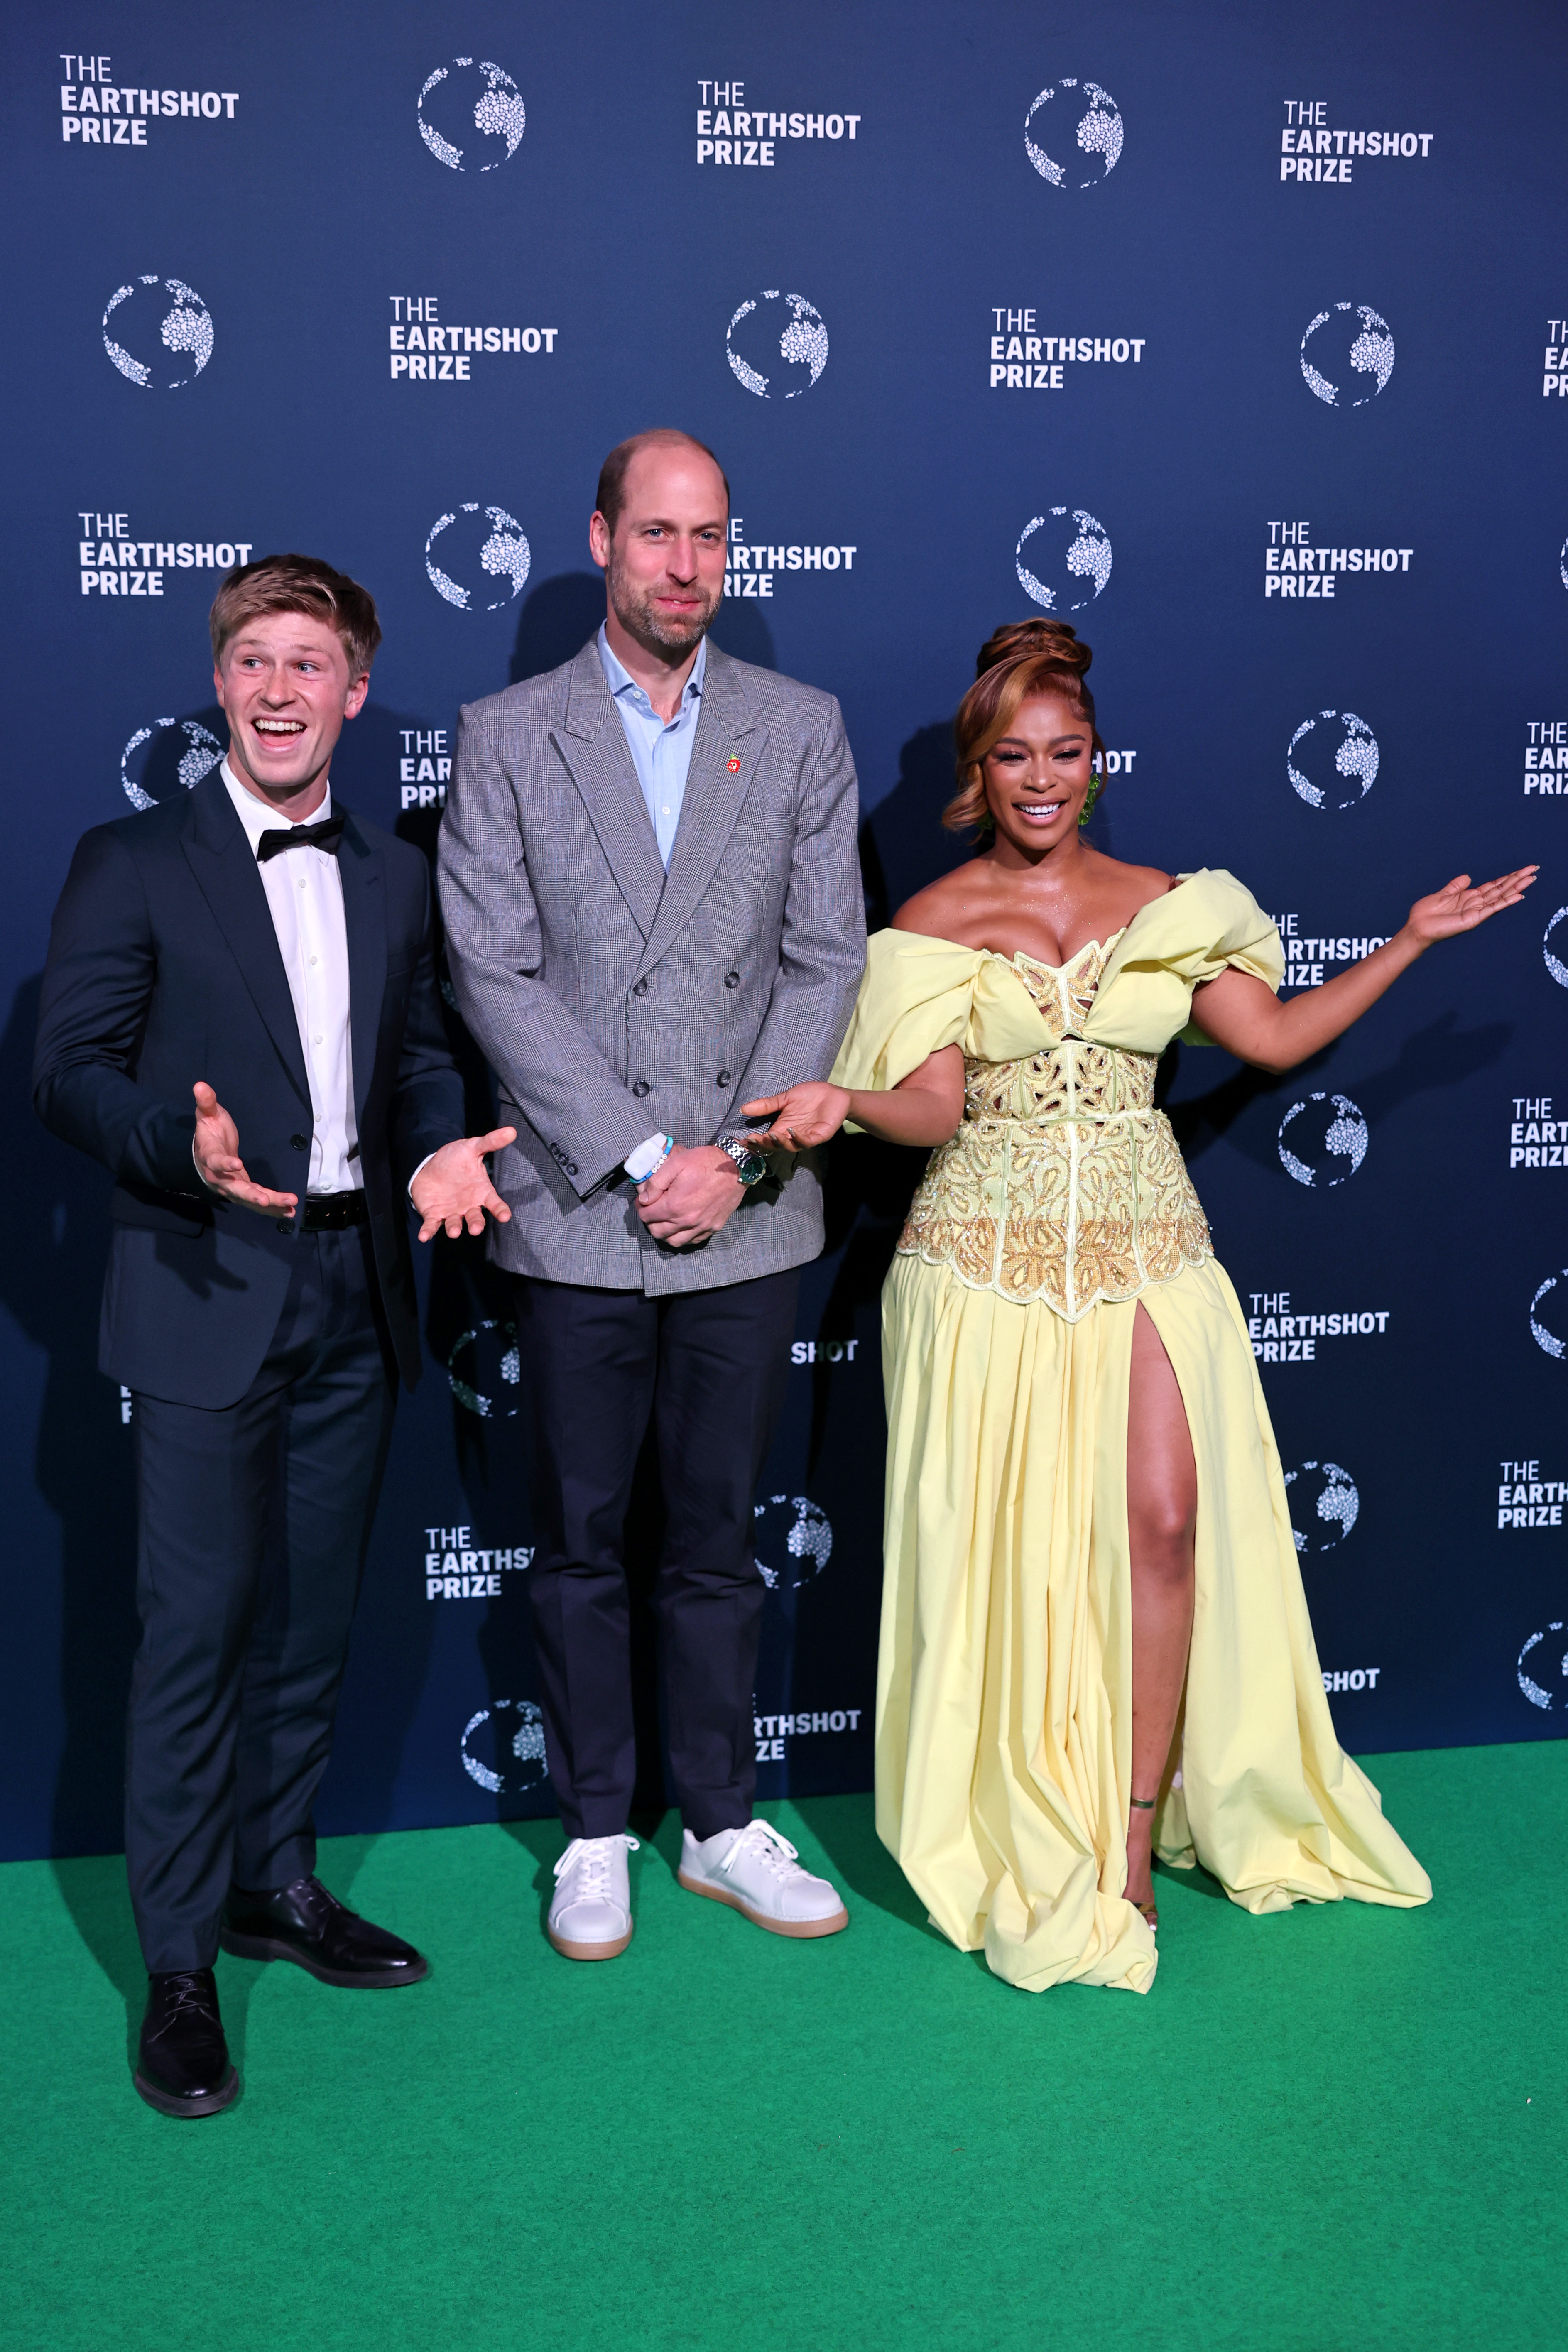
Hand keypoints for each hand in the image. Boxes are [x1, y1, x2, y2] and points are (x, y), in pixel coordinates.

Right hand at [192, 1081, 299, 1216]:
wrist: (204, 1152)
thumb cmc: (209, 1133)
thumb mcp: (207, 1115)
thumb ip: (206, 1103)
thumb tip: (200, 1084)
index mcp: (210, 1156)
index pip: (216, 1161)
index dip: (225, 1164)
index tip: (236, 1164)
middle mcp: (220, 1177)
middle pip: (234, 1189)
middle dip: (251, 1195)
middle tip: (266, 1200)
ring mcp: (231, 1187)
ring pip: (249, 1199)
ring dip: (269, 1204)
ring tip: (289, 1207)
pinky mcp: (243, 1191)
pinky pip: (257, 1201)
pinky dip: (273, 1207)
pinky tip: (289, 1211)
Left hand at [411, 1128, 516, 1241]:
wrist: (431, 1166)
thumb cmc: (456, 1159)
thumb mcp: (472, 1148)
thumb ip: (490, 1142)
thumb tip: (511, 1131)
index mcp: (481, 1192)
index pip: (495, 1204)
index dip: (500, 1211)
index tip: (505, 1216)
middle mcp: (469, 1206)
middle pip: (476, 1218)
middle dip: (476, 1224)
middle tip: (475, 1228)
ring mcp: (452, 1213)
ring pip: (455, 1224)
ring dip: (455, 1229)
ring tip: (455, 1232)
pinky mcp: (434, 1216)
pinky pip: (432, 1226)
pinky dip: (428, 1232)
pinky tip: (424, 1237)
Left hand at [634, 1143, 745, 1247]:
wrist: (736, 1167)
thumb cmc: (706, 1162)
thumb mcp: (676, 1163)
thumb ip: (656, 1182)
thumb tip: (645, 1199)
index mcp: (674, 1204)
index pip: (647, 1216)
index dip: (641, 1208)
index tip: (642, 1202)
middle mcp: (687, 1220)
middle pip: (658, 1232)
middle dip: (650, 1222)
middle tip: (651, 1211)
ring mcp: (702, 1226)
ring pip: (674, 1241)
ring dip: (665, 1233)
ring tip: (665, 1221)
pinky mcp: (713, 1227)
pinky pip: (693, 1240)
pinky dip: (683, 1236)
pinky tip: (682, 1225)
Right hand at [739, 1083, 850, 1150]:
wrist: (833, 1093)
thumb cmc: (810, 1096)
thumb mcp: (785, 1098)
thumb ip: (767, 1105)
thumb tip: (743, 1108)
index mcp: (783, 1127)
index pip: (767, 1139)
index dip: (756, 1141)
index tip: (743, 1140)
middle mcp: (792, 1135)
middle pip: (776, 1146)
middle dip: (765, 1144)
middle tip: (754, 1140)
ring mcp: (806, 1137)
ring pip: (791, 1146)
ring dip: (781, 1142)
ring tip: (771, 1135)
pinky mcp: (819, 1135)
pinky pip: (808, 1141)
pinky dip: (799, 1138)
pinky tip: (792, 1131)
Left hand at [1404, 867, 1537, 946]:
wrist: (1417, 927)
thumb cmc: (1426, 914)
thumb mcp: (1443, 894)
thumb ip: (1456, 886)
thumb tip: (1468, 876)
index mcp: (1470, 896)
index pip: (1494, 885)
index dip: (1508, 877)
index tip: (1523, 870)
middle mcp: (1476, 903)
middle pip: (1502, 888)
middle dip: (1518, 878)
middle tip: (1534, 869)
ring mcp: (1476, 911)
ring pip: (1501, 896)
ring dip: (1516, 887)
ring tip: (1531, 878)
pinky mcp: (1473, 918)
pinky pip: (1493, 908)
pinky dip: (1506, 902)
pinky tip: (1518, 895)